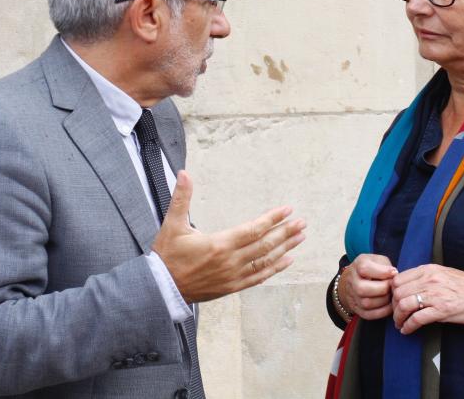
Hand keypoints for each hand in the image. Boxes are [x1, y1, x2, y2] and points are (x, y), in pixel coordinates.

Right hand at [151, 170, 306, 302]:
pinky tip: (287, 260)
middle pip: (265, 245)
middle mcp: (230, 261)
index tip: (287, 210)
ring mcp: (233, 276)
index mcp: (219, 244)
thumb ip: (181, 198)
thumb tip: (184, 173)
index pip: (253, 230)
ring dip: (285, 248)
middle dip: (286, 232)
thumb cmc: (166, 256)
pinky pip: (259, 277)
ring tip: (300, 237)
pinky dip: (275, 269)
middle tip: (302, 223)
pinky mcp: (232, 287)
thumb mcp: (172, 225)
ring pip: (265, 261)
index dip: (272, 219)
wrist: (160, 289)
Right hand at [338, 254, 397, 319]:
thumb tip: (394, 276)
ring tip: (391, 295)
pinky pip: (368, 314)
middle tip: (392, 287)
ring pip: (366, 303)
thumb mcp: (379, 260)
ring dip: (383, 301)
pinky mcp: (356, 308)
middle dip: (382, 289)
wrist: (358, 279)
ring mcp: (352, 295)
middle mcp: (351, 280)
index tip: (394, 272)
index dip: (382, 272)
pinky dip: (382, 311)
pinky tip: (389, 305)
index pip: (364, 269)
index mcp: (357, 265)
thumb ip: (386, 266)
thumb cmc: (373, 268)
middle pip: (362, 289)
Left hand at [391, 264, 463, 333]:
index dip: (392, 292)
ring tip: (399, 324)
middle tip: (396, 315)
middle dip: (393, 306)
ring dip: (398, 318)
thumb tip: (409, 286)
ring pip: (403, 305)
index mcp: (429, 270)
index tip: (394, 300)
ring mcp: (435, 294)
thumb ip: (426, 277)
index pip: (398, 279)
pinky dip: (408, 326)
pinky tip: (407, 330)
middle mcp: (429, 280)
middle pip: (398, 293)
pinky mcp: (442, 310)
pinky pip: (416, 319)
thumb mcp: (444, 274)